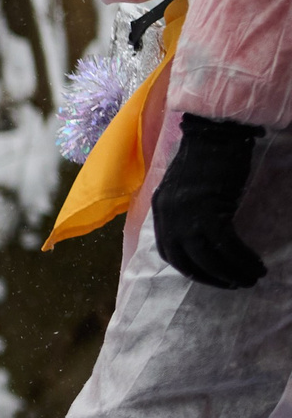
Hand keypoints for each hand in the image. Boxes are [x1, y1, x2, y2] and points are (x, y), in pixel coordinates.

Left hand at [153, 114, 265, 287]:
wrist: (216, 133)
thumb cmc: (208, 159)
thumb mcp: (187, 190)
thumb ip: (186, 212)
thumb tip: (199, 240)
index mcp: (160, 209)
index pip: (169, 252)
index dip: (190, 270)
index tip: (211, 278)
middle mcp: (167, 214)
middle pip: (186, 260)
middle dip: (212, 277)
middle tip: (235, 284)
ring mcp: (186, 212)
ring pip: (207, 257)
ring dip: (231, 272)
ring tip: (252, 277)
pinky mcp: (208, 209)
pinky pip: (226, 245)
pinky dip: (242, 259)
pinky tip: (256, 265)